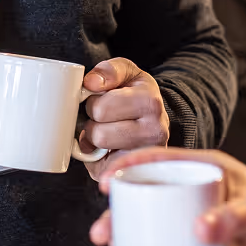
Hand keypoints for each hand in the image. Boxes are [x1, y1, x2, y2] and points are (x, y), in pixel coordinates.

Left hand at [80, 58, 169, 180]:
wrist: (153, 118)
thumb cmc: (135, 93)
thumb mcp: (126, 72)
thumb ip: (108, 70)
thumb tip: (90, 83)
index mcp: (150, 103)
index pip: (101, 109)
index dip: (93, 103)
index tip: (102, 101)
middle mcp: (154, 133)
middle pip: (99, 134)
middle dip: (93, 124)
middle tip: (103, 119)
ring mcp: (146, 157)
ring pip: (99, 153)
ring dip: (95, 141)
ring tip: (107, 131)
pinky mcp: (134, 175)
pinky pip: (101, 172)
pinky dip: (97, 160)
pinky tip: (108, 149)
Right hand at [89, 147, 245, 245]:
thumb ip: (234, 216)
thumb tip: (199, 228)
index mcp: (204, 168)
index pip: (159, 159)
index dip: (129, 165)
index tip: (107, 180)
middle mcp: (193, 189)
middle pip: (146, 194)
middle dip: (118, 212)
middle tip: (102, 232)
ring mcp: (192, 215)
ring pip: (150, 220)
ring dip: (126, 234)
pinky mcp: (194, 240)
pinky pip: (164, 242)